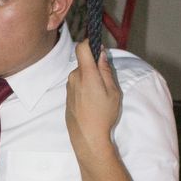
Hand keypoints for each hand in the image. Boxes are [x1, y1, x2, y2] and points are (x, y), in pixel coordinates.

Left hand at [66, 40, 121, 158]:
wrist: (87, 137)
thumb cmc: (103, 115)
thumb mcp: (113, 91)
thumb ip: (106, 70)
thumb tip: (101, 54)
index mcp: (86, 74)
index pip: (82, 47)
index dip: (90, 43)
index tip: (98, 48)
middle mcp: (74, 78)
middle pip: (83, 63)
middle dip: (94, 67)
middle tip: (106, 82)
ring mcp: (69, 87)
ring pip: (81, 75)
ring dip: (90, 79)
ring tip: (100, 96)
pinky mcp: (67, 96)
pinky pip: (77, 85)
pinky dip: (85, 88)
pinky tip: (92, 103)